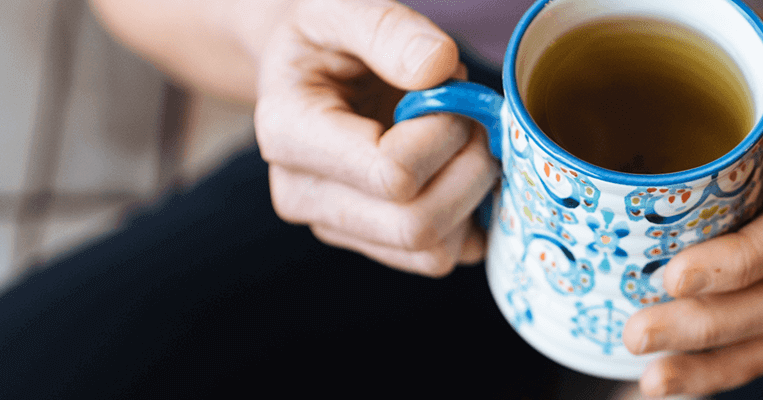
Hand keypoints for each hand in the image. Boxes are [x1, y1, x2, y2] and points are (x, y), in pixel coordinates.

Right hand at [252, 0, 496, 276]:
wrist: (305, 67)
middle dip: (468, 168)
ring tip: (463, 139)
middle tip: (473, 118)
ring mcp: (339, 227)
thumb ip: (388, 29)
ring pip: (433, 252)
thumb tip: (438, 67)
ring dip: (473, 195)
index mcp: (289, 133)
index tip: (450, 90)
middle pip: (415, 225)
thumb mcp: (343, 8)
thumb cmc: (325, 37)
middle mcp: (303, 195)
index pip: (390, 173)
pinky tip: (459, 168)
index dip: (444, 133)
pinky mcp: (373, 244)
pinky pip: (442, 256)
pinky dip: (471, 218)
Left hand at [620, 16, 762, 396]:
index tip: (673, 272)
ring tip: (649, 375)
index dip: (739, 262)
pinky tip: (668, 382)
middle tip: (636, 329)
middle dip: (707, 325)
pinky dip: (719, 370)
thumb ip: (716, 34)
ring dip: (711, 362)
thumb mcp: (762, 41)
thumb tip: (644, 11)